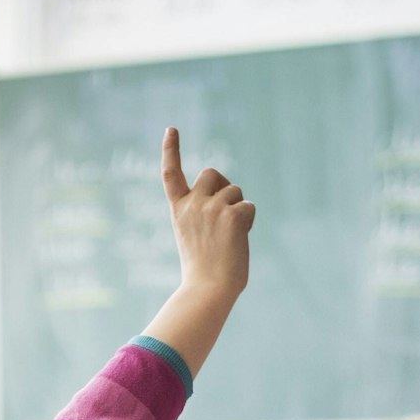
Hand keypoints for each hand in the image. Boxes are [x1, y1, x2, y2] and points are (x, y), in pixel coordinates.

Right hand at [161, 127, 253, 299]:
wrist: (208, 290)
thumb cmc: (204, 273)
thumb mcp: (197, 238)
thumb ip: (206, 215)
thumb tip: (235, 205)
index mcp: (178, 210)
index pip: (171, 174)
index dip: (171, 150)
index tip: (171, 129)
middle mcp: (192, 204)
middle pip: (212, 174)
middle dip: (223, 186)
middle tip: (225, 214)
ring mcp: (211, 208)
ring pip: (234, 191)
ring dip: (238, 208)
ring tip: (229, 237)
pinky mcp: (231, 214)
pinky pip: (248, 207)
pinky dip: (248, 222)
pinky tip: (238, 239)